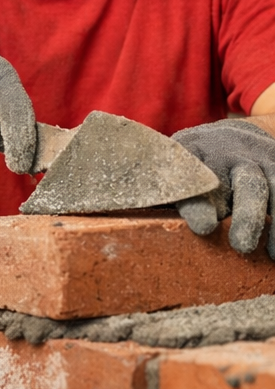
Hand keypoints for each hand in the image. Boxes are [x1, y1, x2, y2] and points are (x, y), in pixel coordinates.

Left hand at [172, 119, 274, 256]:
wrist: (240, 134)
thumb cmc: (198, 158)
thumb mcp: (176, 159)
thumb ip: (162, 182)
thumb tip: (128, 202)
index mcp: (200, 155)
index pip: (198, 181)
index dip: (200, 205)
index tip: (202, 228)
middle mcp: (237, 158)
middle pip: (248, 185)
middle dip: (247, 216)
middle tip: (241, 246)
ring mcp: (265, 164)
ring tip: (273, 254)